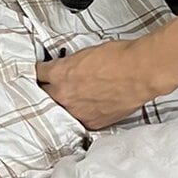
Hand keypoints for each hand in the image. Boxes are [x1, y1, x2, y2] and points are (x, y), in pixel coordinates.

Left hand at [36, 39, 159, 130]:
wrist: (139, 72)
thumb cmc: (119, 58)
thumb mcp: (86, 54)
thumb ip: (70, 65)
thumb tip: (67, 69)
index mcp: (59, 73)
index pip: (37, 74)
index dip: (39, 73)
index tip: (40, 74)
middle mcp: (64, 95)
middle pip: (42, 96)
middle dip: (45, 91)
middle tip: (48, 89)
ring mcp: (77, 112)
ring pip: (58, 112)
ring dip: (60, 106)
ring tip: (66, 101)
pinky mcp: (91, 123)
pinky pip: (78, 121)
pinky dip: (78, 115)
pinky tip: (82, 110)